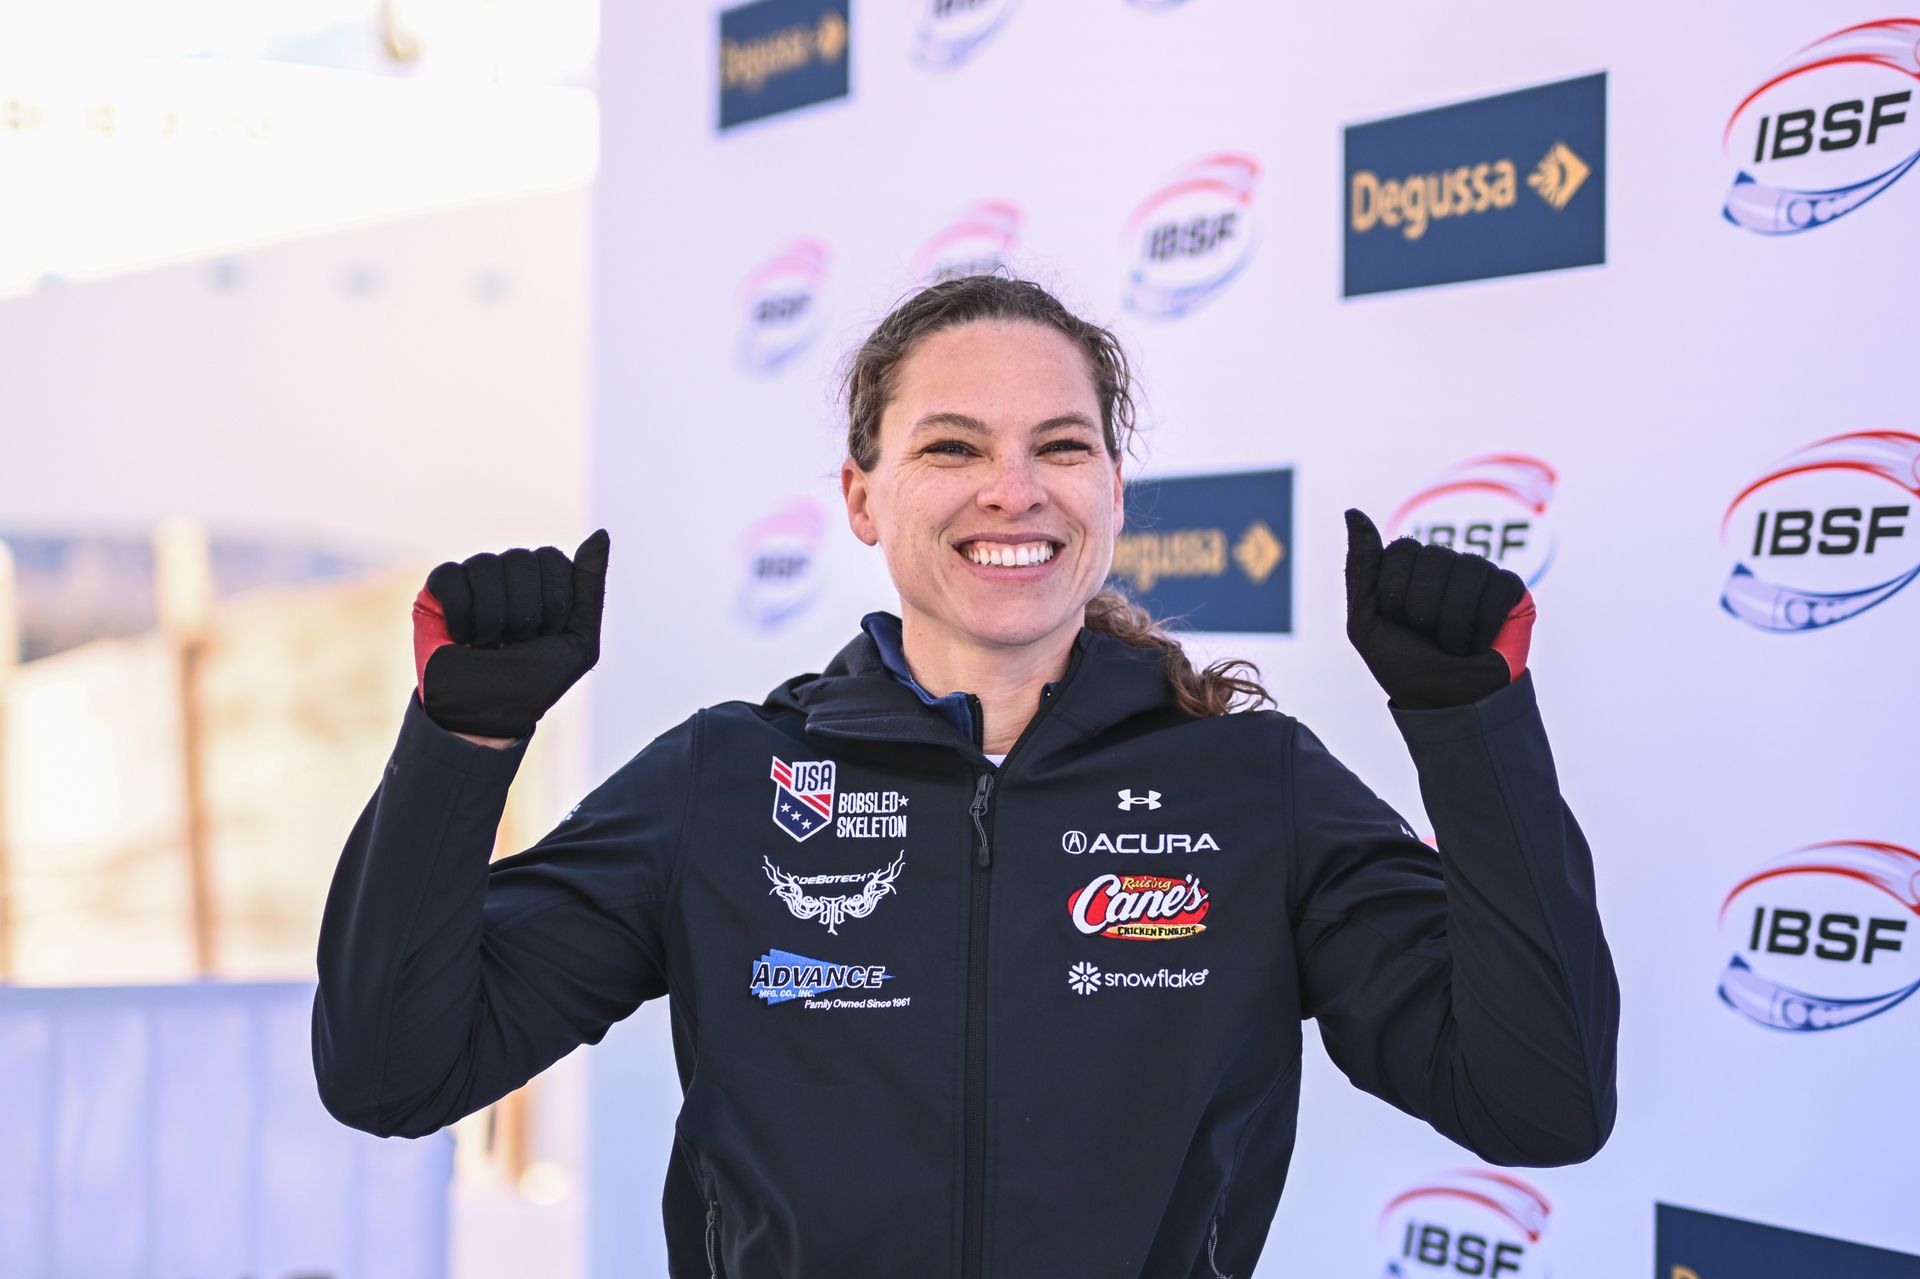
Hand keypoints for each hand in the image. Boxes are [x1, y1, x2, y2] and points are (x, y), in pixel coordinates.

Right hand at [410, 530, 608, 738]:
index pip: (552, 559)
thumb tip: (601, 533)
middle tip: (515, 645)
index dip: (552, 604)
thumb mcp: (579, 640)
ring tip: (488, 646)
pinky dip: (460, 615)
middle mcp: (509, 575)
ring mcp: (473, 580)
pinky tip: (461, 639)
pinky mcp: (437, 591)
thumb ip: (591, 587)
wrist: (483, 715)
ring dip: (491, 620)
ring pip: (485, 566)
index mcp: (544, 581)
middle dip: (523, 614)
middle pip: (520, 560)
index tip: (546, 637)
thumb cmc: (534, 682)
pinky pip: (450, 576)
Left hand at [1342, 509, 1534, 709]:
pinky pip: (1498, 589)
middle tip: (1428, 638)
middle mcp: (1445, 564)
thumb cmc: (1405, 665)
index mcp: (1410, 568)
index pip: (1402, 550)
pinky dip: (1483, 626)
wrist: (1448, 705)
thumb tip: (1353, 511)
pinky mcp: (1512, 590)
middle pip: (1434, 559)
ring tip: (1453, 645)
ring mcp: (1480, 574)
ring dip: (1452, 625)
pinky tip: (1480, 642)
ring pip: (1467, 573)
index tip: (1399, 624)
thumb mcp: (1366, 621)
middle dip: (1424, 612)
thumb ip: (1360, 567)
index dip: (1396, 595)